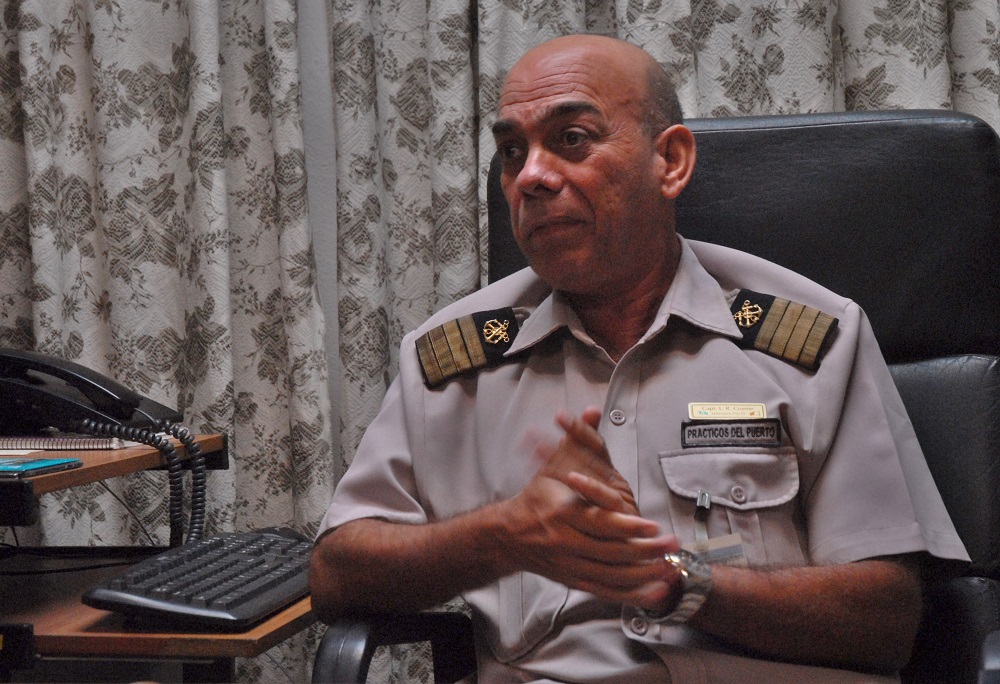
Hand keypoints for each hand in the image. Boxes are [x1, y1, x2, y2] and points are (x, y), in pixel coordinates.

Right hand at [500, 407, 679, 607]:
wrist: (509, 535)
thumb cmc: (537, 496)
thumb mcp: (554, 464)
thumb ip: (578, 439)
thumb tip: (593, 410)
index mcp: (562, 513)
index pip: (599, 522)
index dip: (627, 526)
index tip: (652, 525)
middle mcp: (566, 542)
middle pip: (610, 551)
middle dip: (644, 550)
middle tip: (670, 544)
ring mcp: (570, 564)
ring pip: (611, 574)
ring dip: (643, 574)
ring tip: (670, 568)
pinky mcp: (575, 580)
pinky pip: (607, 592)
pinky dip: (632, 595)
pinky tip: (655, 593)